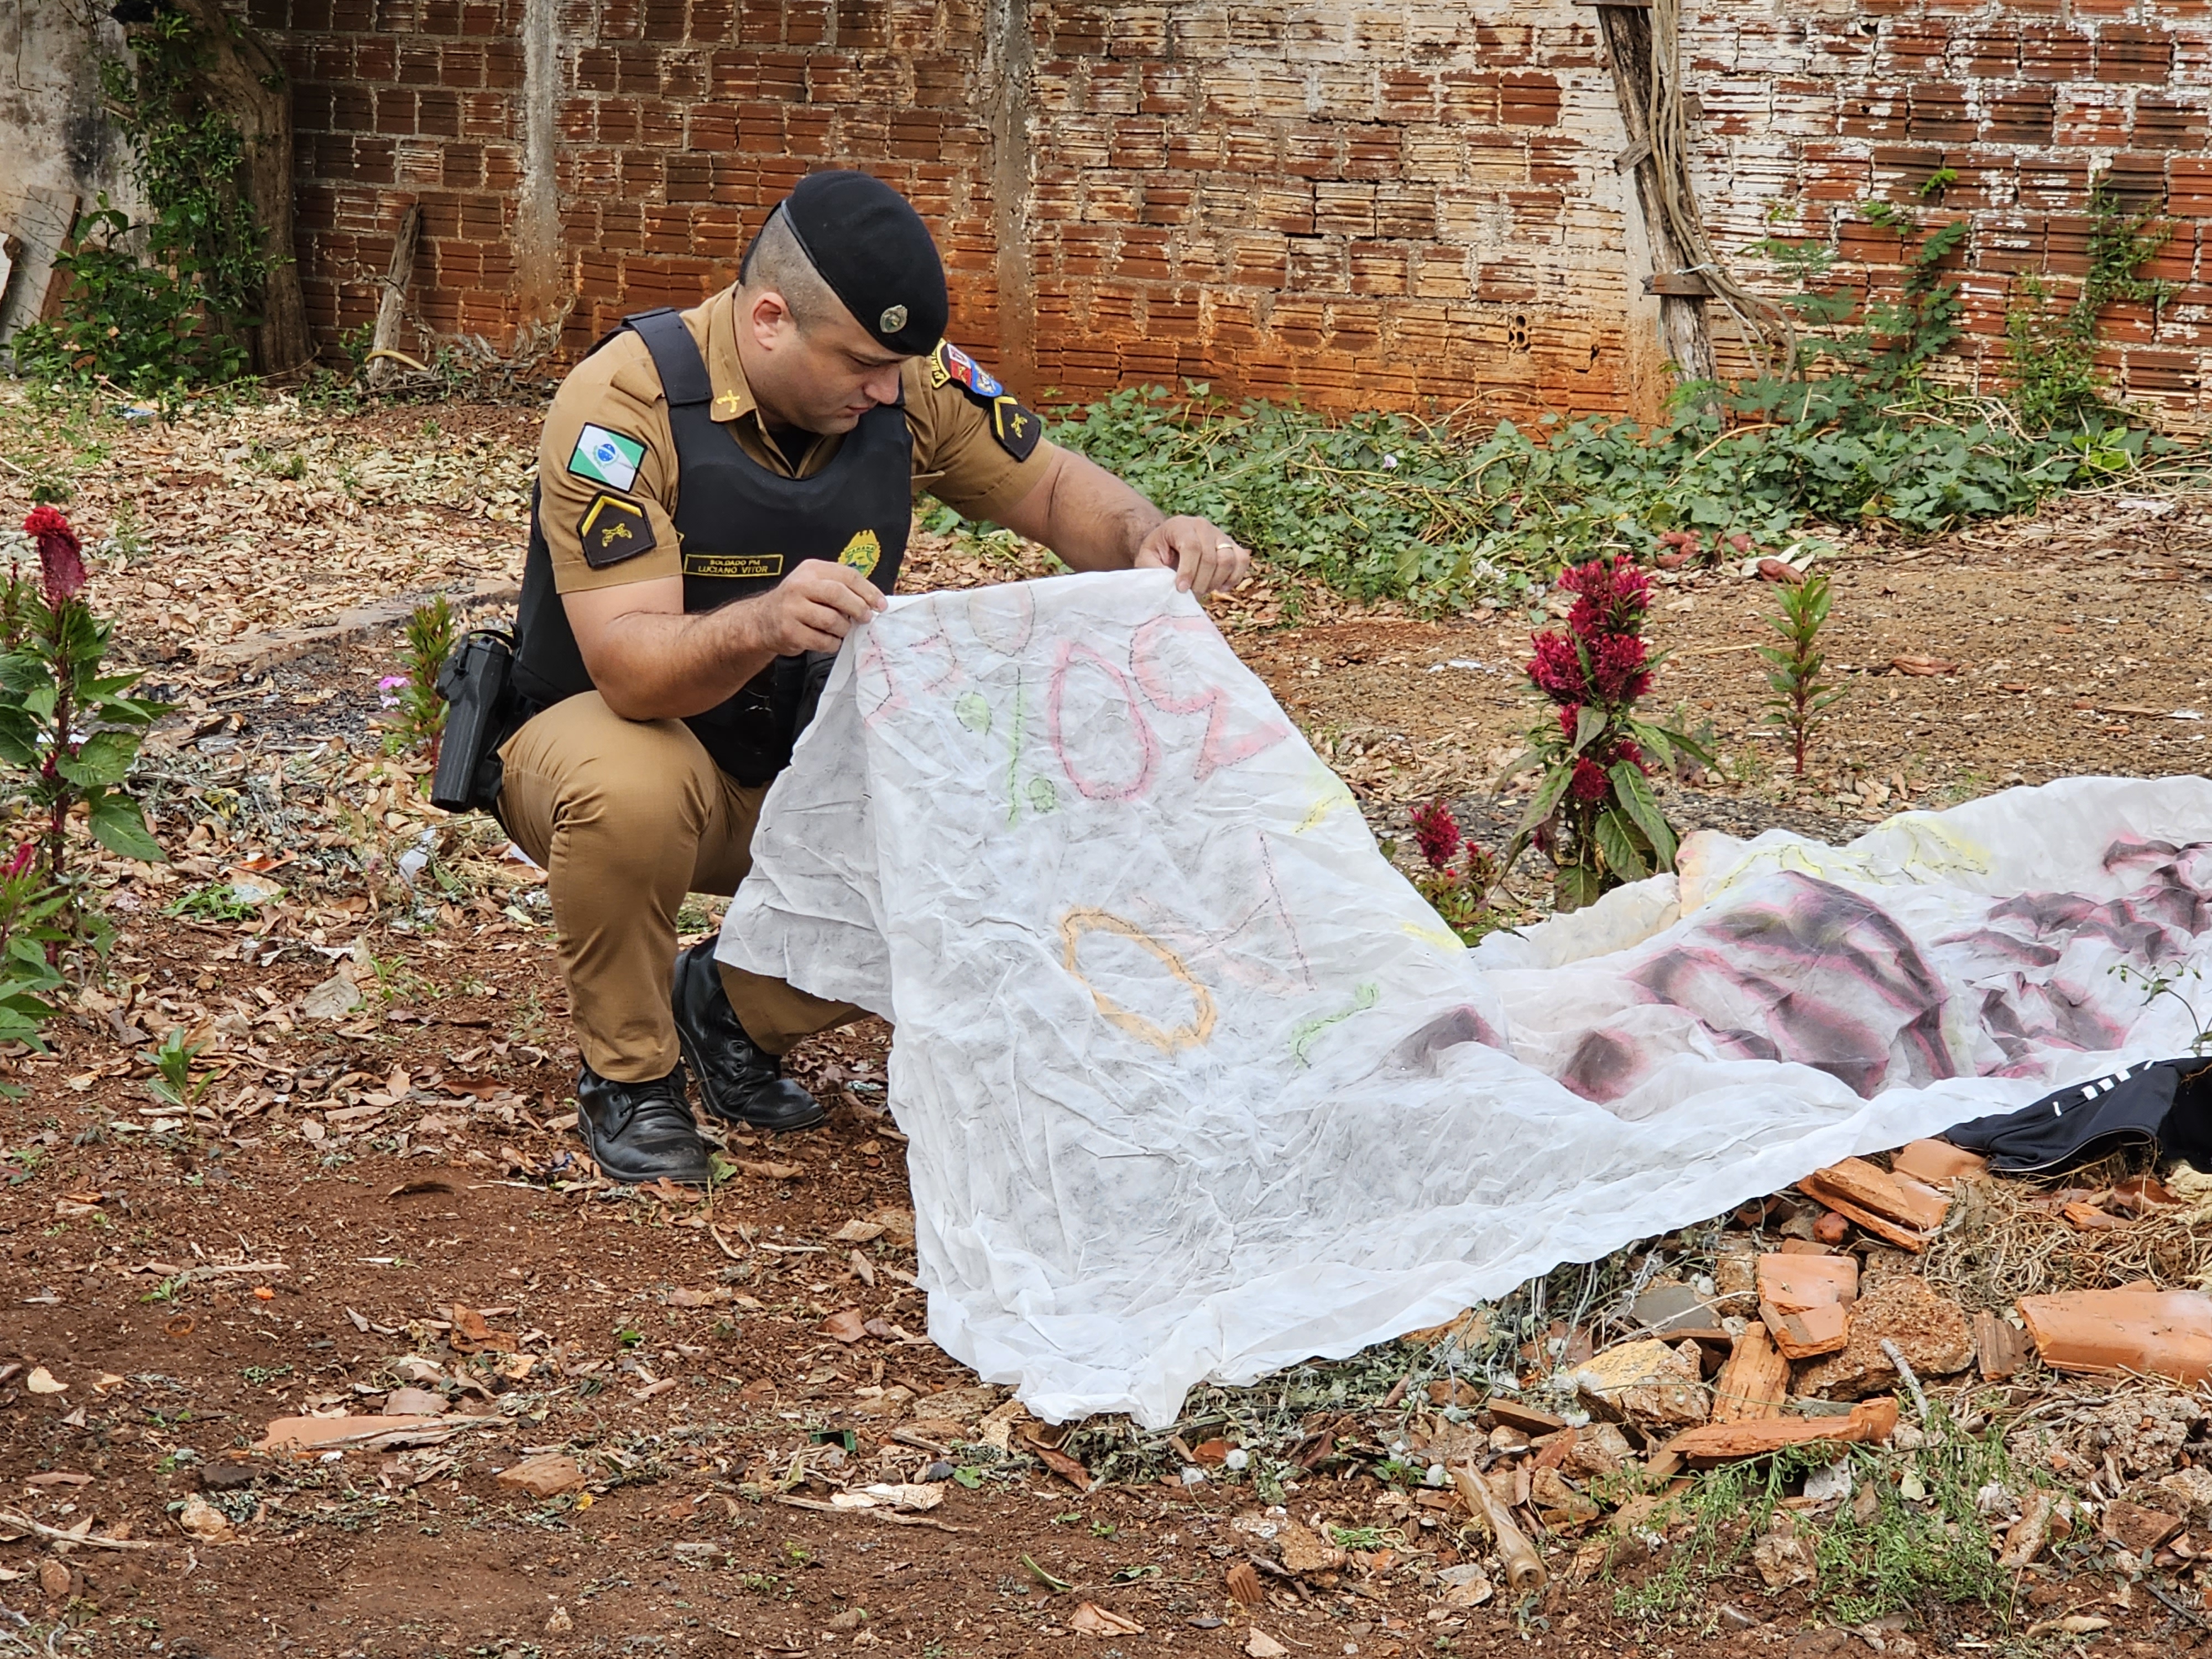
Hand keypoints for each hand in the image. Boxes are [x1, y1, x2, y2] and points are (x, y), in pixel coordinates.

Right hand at [753, 562, 886, 654]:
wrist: (763, 620)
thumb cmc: (797, 603)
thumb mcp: (815, 584)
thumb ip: (841, 588)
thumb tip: (874, 601)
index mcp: (811, 570)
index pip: (847, 575)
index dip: (868, 591)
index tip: (880, 604)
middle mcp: (800, 585)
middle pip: (838, 594)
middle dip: (858, 608)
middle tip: (866, 618)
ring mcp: (792, 608)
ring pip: (832, 620)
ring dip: (844, 629)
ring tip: (842, 630)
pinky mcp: (789, 631)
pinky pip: (822, 641)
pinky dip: (832, 644)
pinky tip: (829, 640)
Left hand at [1133, 515, 1250, 594]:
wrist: (1171, 542)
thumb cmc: (1158, 551)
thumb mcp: (1147, 557)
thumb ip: (1153, 568)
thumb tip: (1167, 585)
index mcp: (1181, 525)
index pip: (1191, 547)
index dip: (1188, 571)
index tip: (1181, 589)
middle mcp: (1203, 526)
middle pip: (1210, 557)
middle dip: (1201, 582)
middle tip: (1191, 594)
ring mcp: (1221, 535)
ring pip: (1228, 560)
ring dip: (1216, 581)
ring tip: (1203, 589)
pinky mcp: (1233, 545)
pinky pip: (1242, 561)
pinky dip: (1234, 578)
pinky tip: (1219, 587)